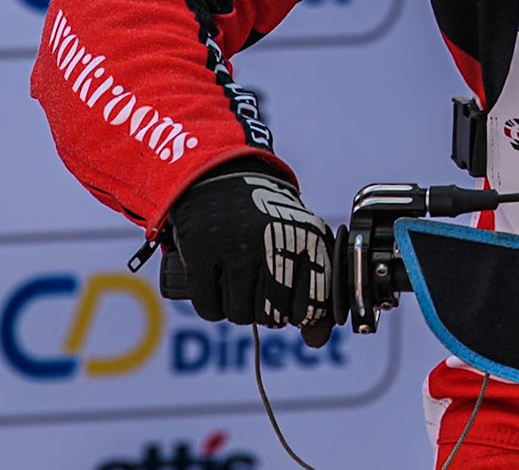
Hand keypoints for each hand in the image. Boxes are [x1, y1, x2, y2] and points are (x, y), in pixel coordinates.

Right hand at [166, 167, 334, 347]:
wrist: (219, 177)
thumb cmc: (267, 219)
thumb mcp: (299, 240)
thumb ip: (316, 287)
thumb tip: (318, 341)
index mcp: (304, 237)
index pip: (312, 304)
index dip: (303, 315)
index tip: (294, 307)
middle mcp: (272, 242)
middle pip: (274, 315)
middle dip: (269, 314)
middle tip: (262, 295)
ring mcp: (234, 247)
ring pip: (240, 315)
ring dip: (239, 311)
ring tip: (240, 289)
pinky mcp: (201, 253)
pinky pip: (210, 309)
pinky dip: (213, 309)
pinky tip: (218, 292)